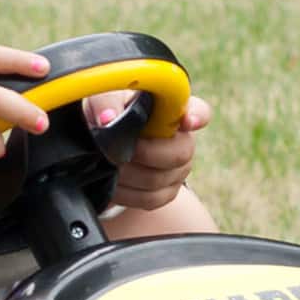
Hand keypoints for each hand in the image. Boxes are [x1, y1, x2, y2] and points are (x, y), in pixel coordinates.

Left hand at [110, 93, 211, 210]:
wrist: (101, 147)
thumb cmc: (108, 114)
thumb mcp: (102, 100)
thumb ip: (106, 101)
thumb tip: (108, 118)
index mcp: (174, 109)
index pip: (199, 111)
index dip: (196, 117)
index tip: (187, 121)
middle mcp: (183, 140)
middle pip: (179, 153)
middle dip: (144, 153)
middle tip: (116, 151)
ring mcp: (178, 169)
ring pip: (159, 179)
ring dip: (127, 174)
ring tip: (107, 164)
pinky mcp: (167, 192)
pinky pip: (150, 199)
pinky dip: (125, 193)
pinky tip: (112, 182)